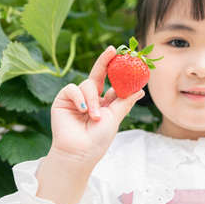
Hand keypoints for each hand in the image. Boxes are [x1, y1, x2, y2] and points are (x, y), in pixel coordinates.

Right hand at [49, 45, 144, 166]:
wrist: (80, 152)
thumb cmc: (98, 138)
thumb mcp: (115, 117)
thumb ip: (125, 101)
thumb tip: (140, 90)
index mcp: (105, 102)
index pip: (112, 82)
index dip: (118, 71)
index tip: (127, 58)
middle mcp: (91, 97)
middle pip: (98, 74)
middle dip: (105, 61)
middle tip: (112, 50)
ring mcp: (77, 98)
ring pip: (87, 84)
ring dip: (92, 100)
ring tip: (94, 116)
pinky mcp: (64, 99)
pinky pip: (72, 89)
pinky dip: (79, 97)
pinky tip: (82, 110)